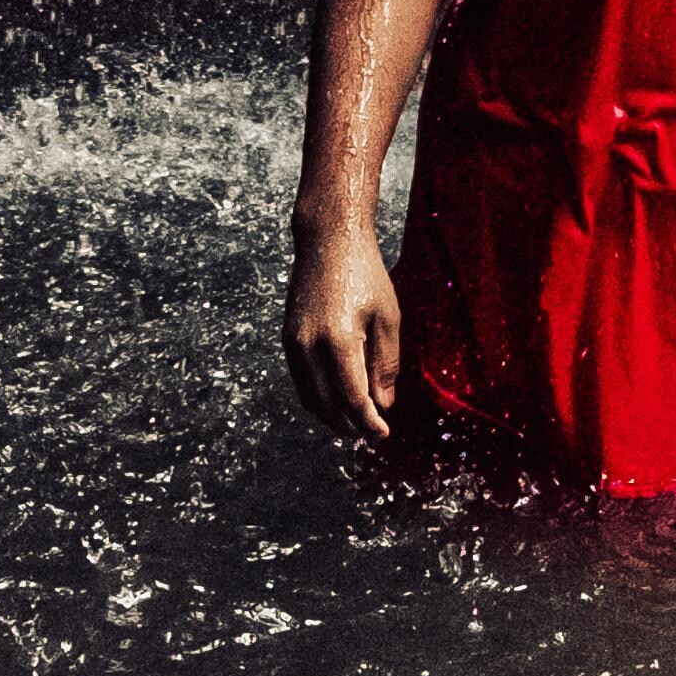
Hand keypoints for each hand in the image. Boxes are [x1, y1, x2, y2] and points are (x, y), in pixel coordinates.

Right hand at [283, 221, 401, 444]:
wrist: (327, 241)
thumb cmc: (365, 274)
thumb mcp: (387, 317)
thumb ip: (386, 363)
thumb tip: (383, 404)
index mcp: (339, 340)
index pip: (353, 399)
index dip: (368, 423)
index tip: (383, 434)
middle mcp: (309, 346)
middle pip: (327, 405)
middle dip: (349, 426)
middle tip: (370, 434)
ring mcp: (294, 343)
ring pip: (309, 397)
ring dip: (330, 416)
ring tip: (353, 424)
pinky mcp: (288, 338)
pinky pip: (301, 380)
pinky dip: (317, 397)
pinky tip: (336, 399)